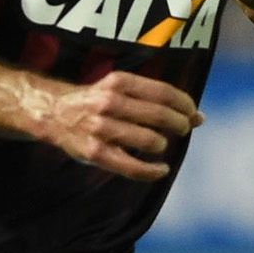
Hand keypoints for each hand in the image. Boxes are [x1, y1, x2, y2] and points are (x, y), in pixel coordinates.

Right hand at [18, 70, 203, 181]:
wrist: (53, 113)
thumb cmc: (97, 100)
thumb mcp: (121, 88)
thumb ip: (156, 99)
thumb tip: (199, 117)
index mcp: (119, 81)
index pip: (163, 92)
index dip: (185, 104)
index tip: (193, 113)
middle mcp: (109, 102)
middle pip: (160, 115)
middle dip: (179, 124)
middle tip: (183, 129)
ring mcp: (101, 128)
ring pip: (149, 141)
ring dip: (162, 144)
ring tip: (161, 145)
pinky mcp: (95, 152)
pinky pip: (132, 166)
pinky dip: (152, 171)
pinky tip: (162, 169)